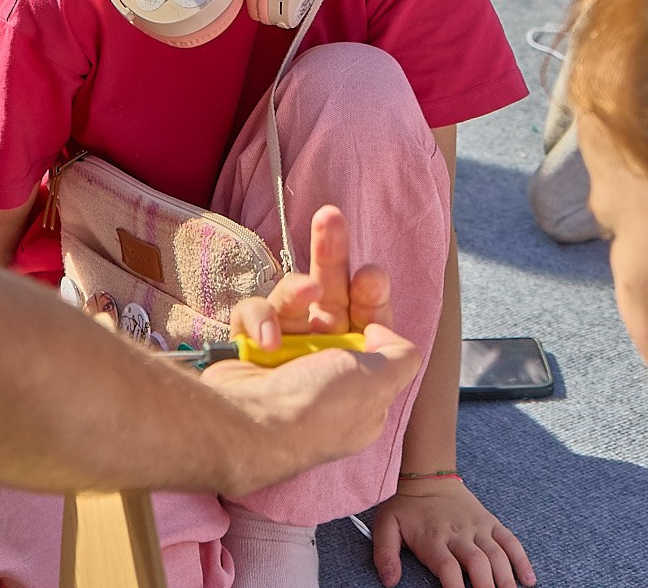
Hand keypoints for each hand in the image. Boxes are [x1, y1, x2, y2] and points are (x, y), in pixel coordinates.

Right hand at [205, 206, 418, 491]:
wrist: (247, 429)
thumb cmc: (317, 409)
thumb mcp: (379, 383)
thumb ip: (400, 354)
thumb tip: (385, 333)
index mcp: (359, 379)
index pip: (370, 322)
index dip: (371, 293)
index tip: (370, 275)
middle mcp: (322, 365)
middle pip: (331, 296)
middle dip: (332, 255)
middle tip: (330, 217)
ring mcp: (283, 355)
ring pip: (293, 297)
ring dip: (296, 290)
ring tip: (304, 293)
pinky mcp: (248, 346)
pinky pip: (255, 311)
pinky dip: (260, 318)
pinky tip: (265, 339)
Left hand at [372, 480, 536, 587]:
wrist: (427, 474)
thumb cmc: (407, 506)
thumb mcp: (386, 525)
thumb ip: (385, 553)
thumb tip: (389, 581)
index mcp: (434, 539)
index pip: (448, 569)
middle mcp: (458, 534)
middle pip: (478, 564)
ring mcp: (477, 527)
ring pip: (497, 555)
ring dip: (506, 579)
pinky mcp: (489, 522)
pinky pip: (510, 540)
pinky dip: (521, 559)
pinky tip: (527, 580)